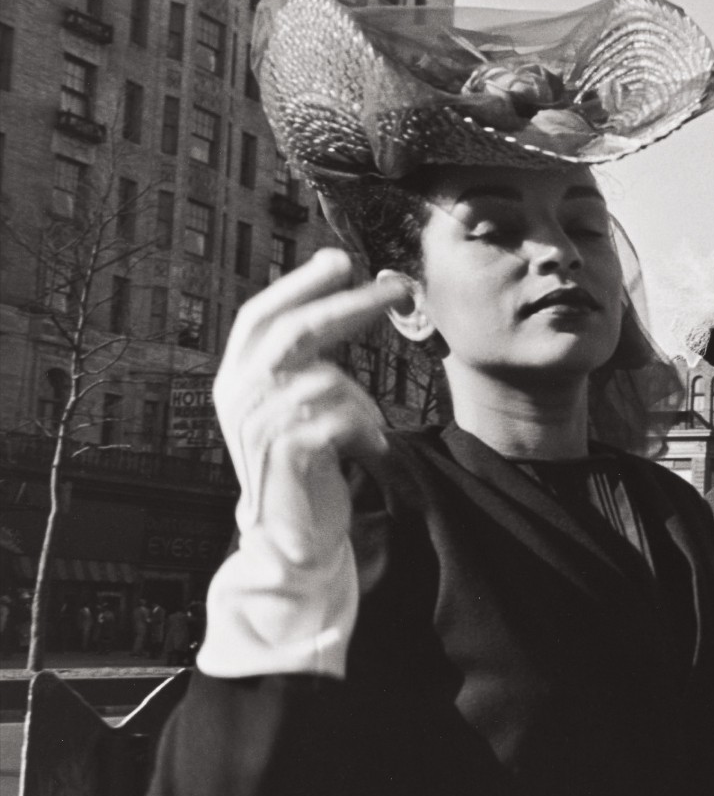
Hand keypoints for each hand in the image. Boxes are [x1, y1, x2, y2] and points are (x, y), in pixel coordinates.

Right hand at [217, 249, 406, 562]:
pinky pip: (340, 420)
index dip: (299, 284)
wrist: (289, 537)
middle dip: (349, 305)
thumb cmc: (305, 463)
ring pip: (328, 380)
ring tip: (366, 428)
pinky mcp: (285, 456)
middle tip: (395, 288)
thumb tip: (339, 296)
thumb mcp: (292, 404)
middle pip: (294, 332)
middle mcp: (238, 396)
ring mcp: (257, 426)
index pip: (260, 315)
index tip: (339, 259)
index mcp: (235, 377)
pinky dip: (366, 429)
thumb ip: (301, 361)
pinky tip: (368, 448)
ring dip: (361, 400)